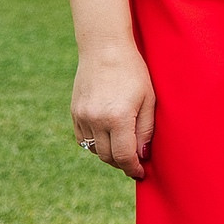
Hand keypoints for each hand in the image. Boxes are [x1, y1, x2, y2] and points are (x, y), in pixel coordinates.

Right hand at [71, 39, 155, 179]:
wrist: (104, 49)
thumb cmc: (134, 72)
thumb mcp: (149, 99)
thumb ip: (145, 129)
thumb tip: (142, 155)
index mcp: (117, 117)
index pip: (124, 156)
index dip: (133, 168)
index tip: (141, 173)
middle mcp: (96, 120)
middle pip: (107, 157)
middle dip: (122, 164)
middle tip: (134, 164)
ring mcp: (82, 116)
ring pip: (94, 149)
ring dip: (109, 155)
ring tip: (123, 150)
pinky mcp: (74, 112)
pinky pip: (83, 138)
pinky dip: (95, 144)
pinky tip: (108, 138)